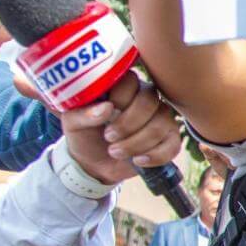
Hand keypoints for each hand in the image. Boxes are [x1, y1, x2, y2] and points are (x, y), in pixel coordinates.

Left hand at [62, 72, 182, 185]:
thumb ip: (83, 114)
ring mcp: (162, 119)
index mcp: (123, 88)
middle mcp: (147, 100)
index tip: (108, 112)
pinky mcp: (170, 140)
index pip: (132, 82)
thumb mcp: (73, 124)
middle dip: (128, 124)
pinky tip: (137, 161)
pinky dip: (154, 156)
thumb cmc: (84, 136)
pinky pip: (172, 146)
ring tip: (115, 152)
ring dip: (136, 143)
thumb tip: (106, 108)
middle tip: (108, 137)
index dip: (122, 97)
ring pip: (160, 125)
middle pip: (150, 102)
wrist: (94, 163)